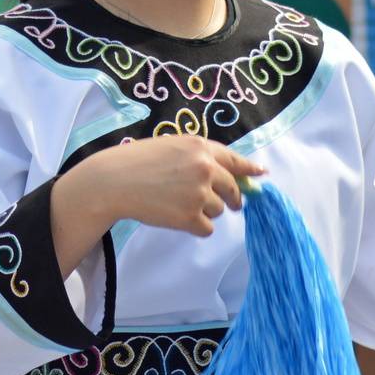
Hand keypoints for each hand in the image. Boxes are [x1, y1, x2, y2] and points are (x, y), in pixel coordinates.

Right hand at [75, 135, 266, 237]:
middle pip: (233, 190)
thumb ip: (199, 156)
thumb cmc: (137, 162)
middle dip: (231, 199)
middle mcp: (205, 168)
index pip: (235, 160)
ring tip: (177, 204)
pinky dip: (195, 227)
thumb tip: (227, 174)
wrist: (114, 181)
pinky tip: (176, 217)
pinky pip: (207, 228)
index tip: (261, 174)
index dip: (249, 169)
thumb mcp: (171, 146)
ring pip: (218, 210)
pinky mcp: (191, 217)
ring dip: (204, 211)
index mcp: (200, 147)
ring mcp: (200, 193)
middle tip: (227, 204)